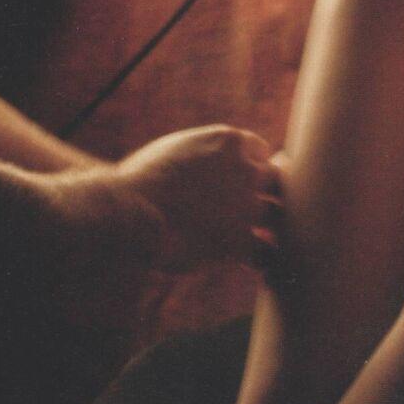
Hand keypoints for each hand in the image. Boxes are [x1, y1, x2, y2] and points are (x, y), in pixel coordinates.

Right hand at [114, 124, 277, 271]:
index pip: (260, 152)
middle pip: (276, 181)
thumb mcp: (175, 151)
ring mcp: (246, 205)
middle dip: (267, 195)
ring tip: (255, 239)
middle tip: (252, 210)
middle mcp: (245, 169)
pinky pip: (267, 253)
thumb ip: (203, 156)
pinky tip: (249, 263)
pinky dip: (261, 259)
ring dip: (266, 228)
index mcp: (228, 141)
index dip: (251, 169)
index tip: (240, 183)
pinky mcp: (238, 241)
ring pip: (277, 216)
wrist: (126, 207)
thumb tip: (210, 172)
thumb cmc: (139, 181)